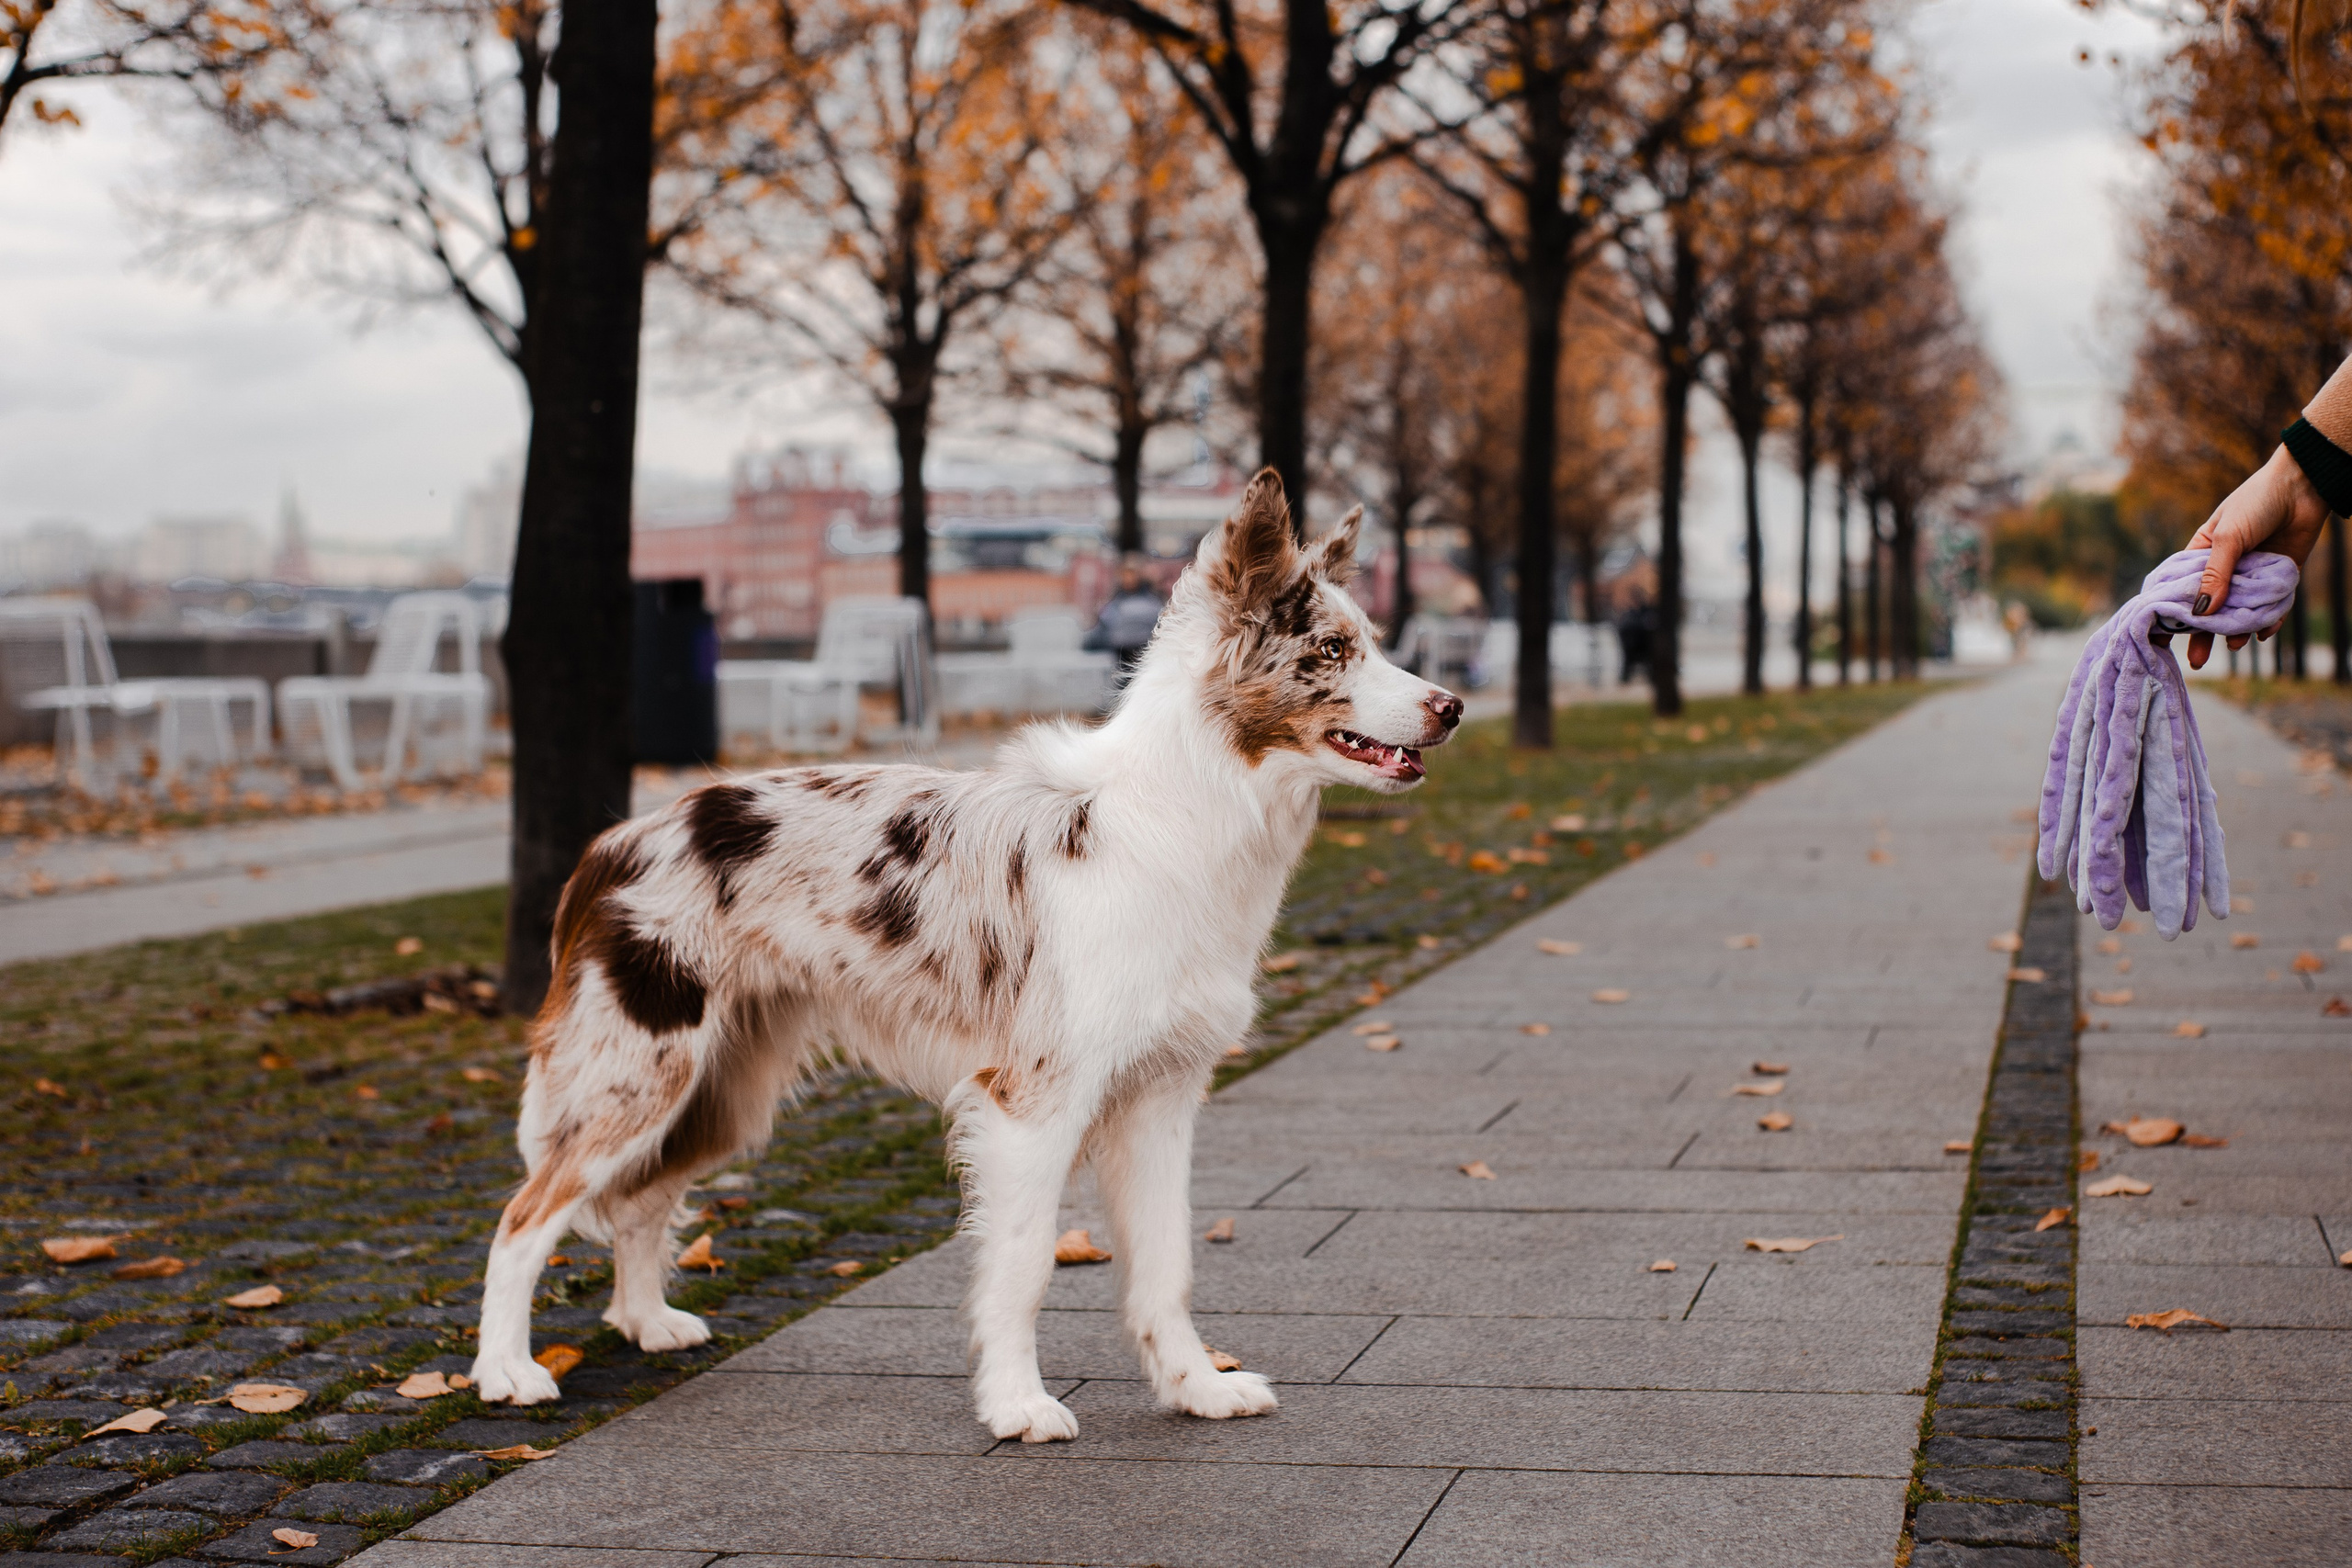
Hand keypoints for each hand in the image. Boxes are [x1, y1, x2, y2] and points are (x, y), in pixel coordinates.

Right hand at [2183, 445, 2330, 668]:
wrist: (2303, 487)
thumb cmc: (2255, 503)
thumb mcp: (2227, 538)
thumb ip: (2215, 575)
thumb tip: (2201, 613)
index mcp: (2201, 557)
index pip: (2181, 591)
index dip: (2172, 613)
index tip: (2163, 638)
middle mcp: (2224, 570)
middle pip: (2210, 609)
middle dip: (2203, 635)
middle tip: (2198, 661)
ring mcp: (2251, 577)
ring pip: (2241, 611)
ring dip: (2238, 630)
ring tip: (2238, 644)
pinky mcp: (2279, 579)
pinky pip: (2271, 607)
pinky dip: (2268, 621)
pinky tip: (2265, 632)